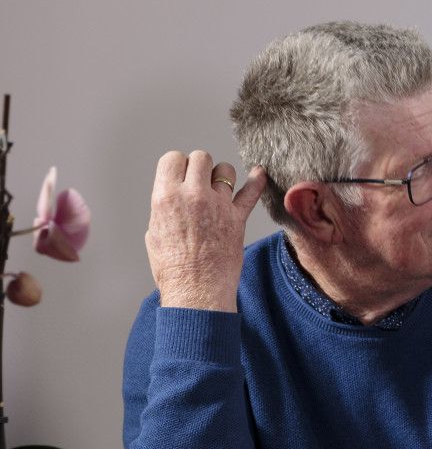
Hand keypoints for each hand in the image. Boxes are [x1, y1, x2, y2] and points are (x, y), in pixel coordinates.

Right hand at [145, 151, 265, 311]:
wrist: (196, 290)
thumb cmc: (173, 268)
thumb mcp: (154, 231)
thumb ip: (166, 208)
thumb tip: (174, 198)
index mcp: (166, 197)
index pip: (173, 158)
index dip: (177, 164)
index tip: (180, 174)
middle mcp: (193, 195)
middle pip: (200, 157)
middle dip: (199, 166)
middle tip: (198, 180)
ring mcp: (218, 205)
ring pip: (225, 169)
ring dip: (222, 174)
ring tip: (218, 186)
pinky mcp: (238, 218)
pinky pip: (251, 192)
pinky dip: (257, 181)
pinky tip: (259, 173)